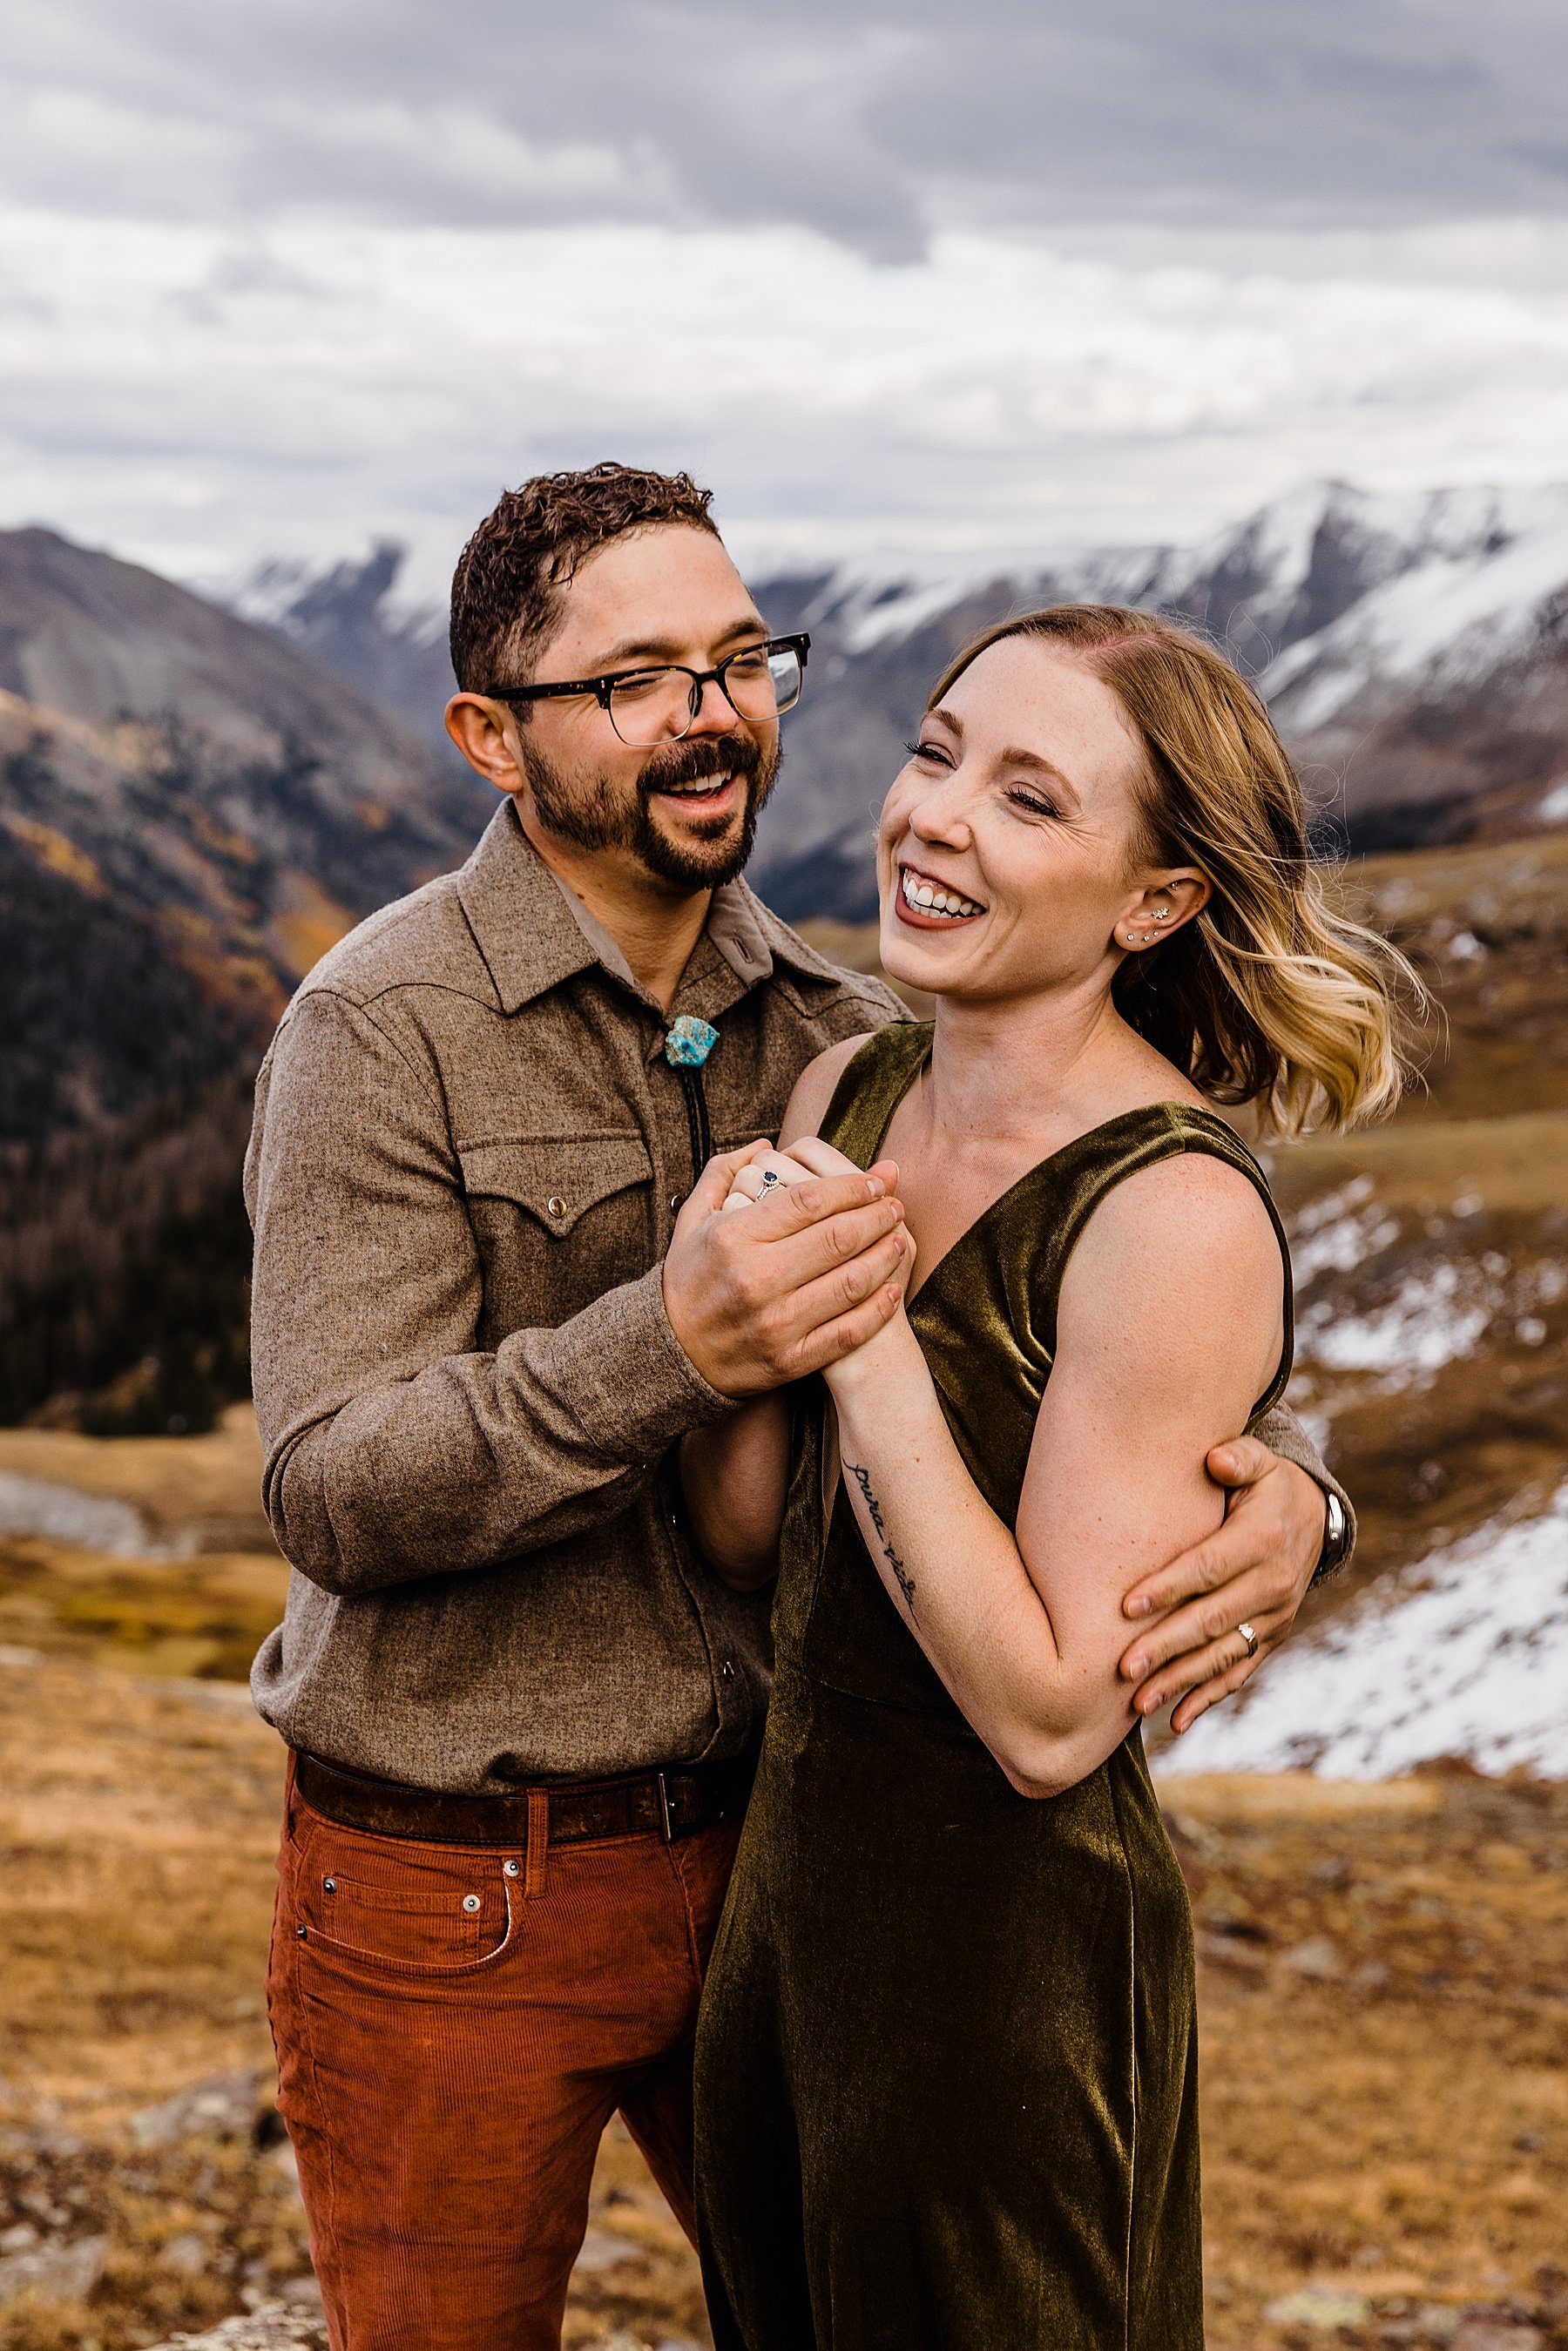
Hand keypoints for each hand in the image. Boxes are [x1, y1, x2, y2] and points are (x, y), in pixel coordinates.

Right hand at [663, 1144, 910, 1396]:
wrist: (671, 1355)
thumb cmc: (688, 1278)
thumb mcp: (692, 1219)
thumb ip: (723, 1173)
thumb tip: (766, 1144)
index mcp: (732, 1237)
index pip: (809, 1200)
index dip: (851, 1188)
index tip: (873, 1183)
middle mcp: (754, 1279)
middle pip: (838, 1238)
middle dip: (877, 1216)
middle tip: (895, 1206)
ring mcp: (774, 1323)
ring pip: (850, 1283)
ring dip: (885, 1256)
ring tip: (899, 1238)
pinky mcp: (789, 1360)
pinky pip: (847, 1331)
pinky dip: (878, 1308)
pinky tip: (891, 1288)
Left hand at [1115, 1437, 1326, 1734]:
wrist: (1313, 1516)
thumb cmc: (1266, 1485)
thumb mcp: (1259, 1462)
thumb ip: (1238, 1458)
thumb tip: (1216, 1459)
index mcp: (1263, 1540)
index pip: (1208, 1568)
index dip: (1169, 1587)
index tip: (1127, 1605)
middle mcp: (1273, 1585)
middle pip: (1212, 1620)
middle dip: (1166, 1646)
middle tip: (1123, 1667)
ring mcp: (1274, 1617)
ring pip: (1222, 1655)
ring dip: (1180, 1681)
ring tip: (1138, 1703)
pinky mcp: (1271, 1637)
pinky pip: (1239, 1672)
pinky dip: (1209, 1698)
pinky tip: (1176, 1721)